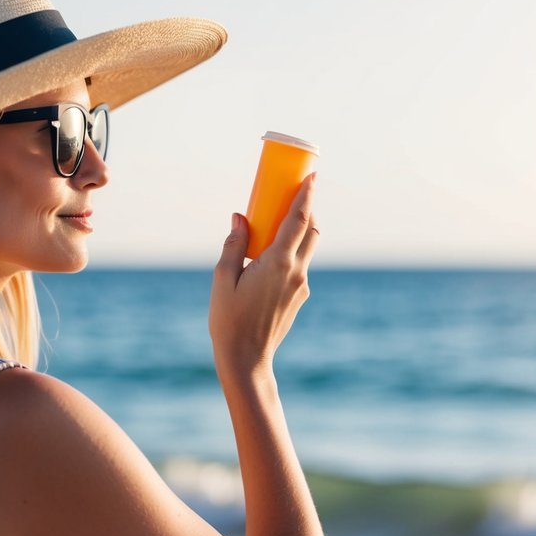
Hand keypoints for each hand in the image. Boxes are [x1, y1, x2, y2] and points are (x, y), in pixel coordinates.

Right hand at [209, 174, 319, 374]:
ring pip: (307, 249)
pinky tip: (270, 257)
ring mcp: (301, 286)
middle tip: (293, 192)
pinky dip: (291, 252)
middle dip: (306, 209)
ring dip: (299, 230)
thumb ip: (234, 246)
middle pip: (310, 231)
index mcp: (277, 263)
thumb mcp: (223, 280)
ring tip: (279, 221)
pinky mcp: (299, 297)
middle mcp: (296, 272)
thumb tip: (240, 218)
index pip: (298, 220)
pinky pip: (299, 266)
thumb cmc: (229, 321)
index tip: (313, 175)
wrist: (247, 360)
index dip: (307, 194)